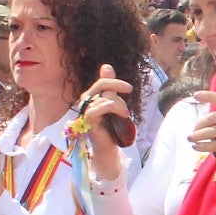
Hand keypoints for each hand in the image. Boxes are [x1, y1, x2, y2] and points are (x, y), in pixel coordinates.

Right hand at [80, 63, 133, 180]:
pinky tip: (112, 107)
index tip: (129, 88)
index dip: (115, 81)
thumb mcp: (116, 105)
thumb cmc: (112, 128)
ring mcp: (85, 112)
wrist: (109, 148)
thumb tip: (106, 66)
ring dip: (117, 104)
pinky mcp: (87, 123)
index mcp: (93, 97)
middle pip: (100, 85)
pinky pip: (92, 111)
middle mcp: (86, 102)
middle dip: (116, 85)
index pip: (102, 82)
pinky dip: (103, 107)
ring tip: (125, 115)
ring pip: (101, 98)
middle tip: (129, 89)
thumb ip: (111, 89)